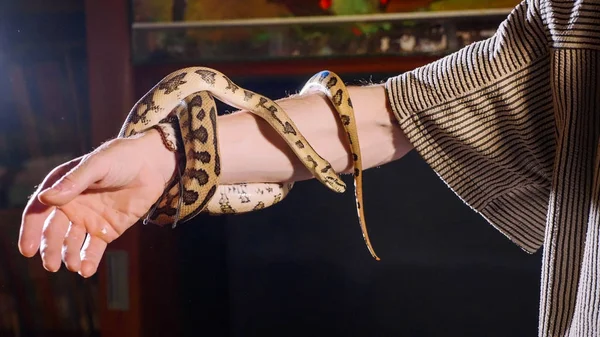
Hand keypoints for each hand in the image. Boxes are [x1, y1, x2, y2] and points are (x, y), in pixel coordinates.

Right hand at [18, 130, 176, 277]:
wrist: (151, 165)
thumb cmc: (121, 158)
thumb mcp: (97, 165)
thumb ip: (73, 182)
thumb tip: (46, 198)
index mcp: (61, 188)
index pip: (39, 211)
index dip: (31, 231)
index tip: (28, 250)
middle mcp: (72, 206)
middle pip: (54, 232)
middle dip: (50, 250)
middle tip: (51, 266)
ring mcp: (89, 219)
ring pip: (72, 243)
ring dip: (69, 256)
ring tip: (73, 266)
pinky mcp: (107, 229)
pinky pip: (94, 248)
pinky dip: (89, 260)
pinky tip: (86, 270)